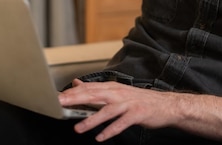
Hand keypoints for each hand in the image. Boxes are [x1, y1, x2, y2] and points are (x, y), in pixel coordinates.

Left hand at [59, 79, 179, 141]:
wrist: (165, 105)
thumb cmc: (139, 100)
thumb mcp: (116, 91)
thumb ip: (96, 89)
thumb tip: (77, 83)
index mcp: (112, 87)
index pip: (88, 88)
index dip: (72, 93)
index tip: (57, 98)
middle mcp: (118, 93)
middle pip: (94, 95)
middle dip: (76, 100)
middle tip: (61, 105)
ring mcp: (128, 103)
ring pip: (107, 110)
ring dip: (92, 120)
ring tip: (78, 128)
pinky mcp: (137, 114)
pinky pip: (121, 123)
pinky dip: (110, 130)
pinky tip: (101, 137)